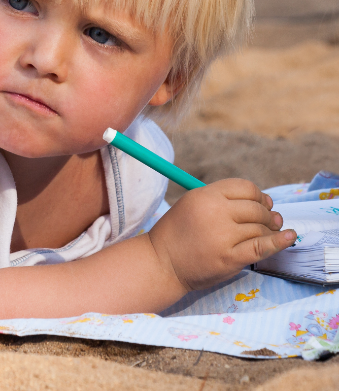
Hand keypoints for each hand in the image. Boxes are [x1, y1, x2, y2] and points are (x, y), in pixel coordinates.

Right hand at [147, 178, 295, 291]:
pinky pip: (262, 247)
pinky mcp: (230, 258)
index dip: (259, 195)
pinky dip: (279, 242)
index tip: (263, 203)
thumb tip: (265, 203)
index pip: (245, 188)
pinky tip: (289, 237)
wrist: (161, 263)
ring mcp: (223, 236)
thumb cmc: (176, 233)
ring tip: (271, 232)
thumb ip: (221, 200)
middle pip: (256, 208)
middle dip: (267, 214)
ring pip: (260, 228)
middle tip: (270, 221)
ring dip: (270, 230)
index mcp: (205, 195)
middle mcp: (215, 212)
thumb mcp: (192, 204)